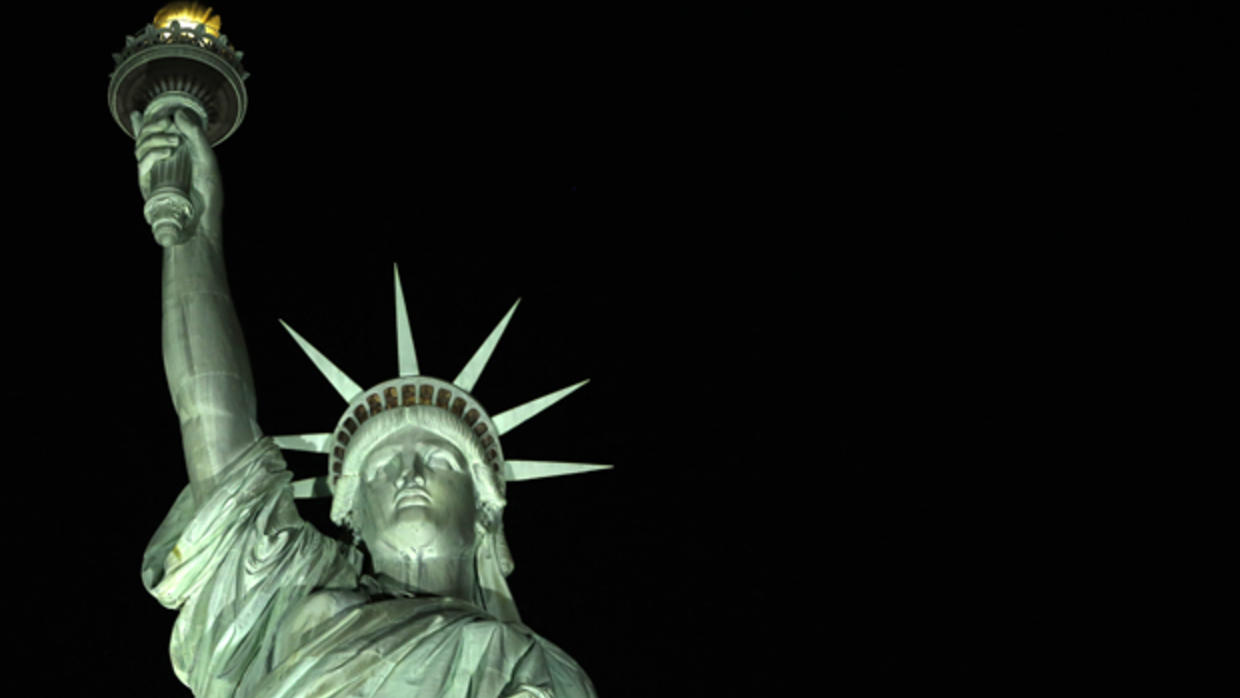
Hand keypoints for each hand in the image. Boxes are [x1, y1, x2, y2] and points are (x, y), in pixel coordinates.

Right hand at [131, 108, 222, 241]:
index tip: (143, 111)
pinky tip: (166, 151)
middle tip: (167, 122)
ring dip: (155, 138)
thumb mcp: (207, 160)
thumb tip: (179, 113)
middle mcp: (159, 163)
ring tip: (174, 141)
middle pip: (144, 137)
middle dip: (152, 125)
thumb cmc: (207, 194)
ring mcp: (152, 173)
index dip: (145, 122)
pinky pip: (143, 164)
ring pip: (140, 147)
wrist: (202, 222)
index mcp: (173, 155)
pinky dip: (153, 154)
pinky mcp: (147, 184)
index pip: (154, 134)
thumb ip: (196, 136)